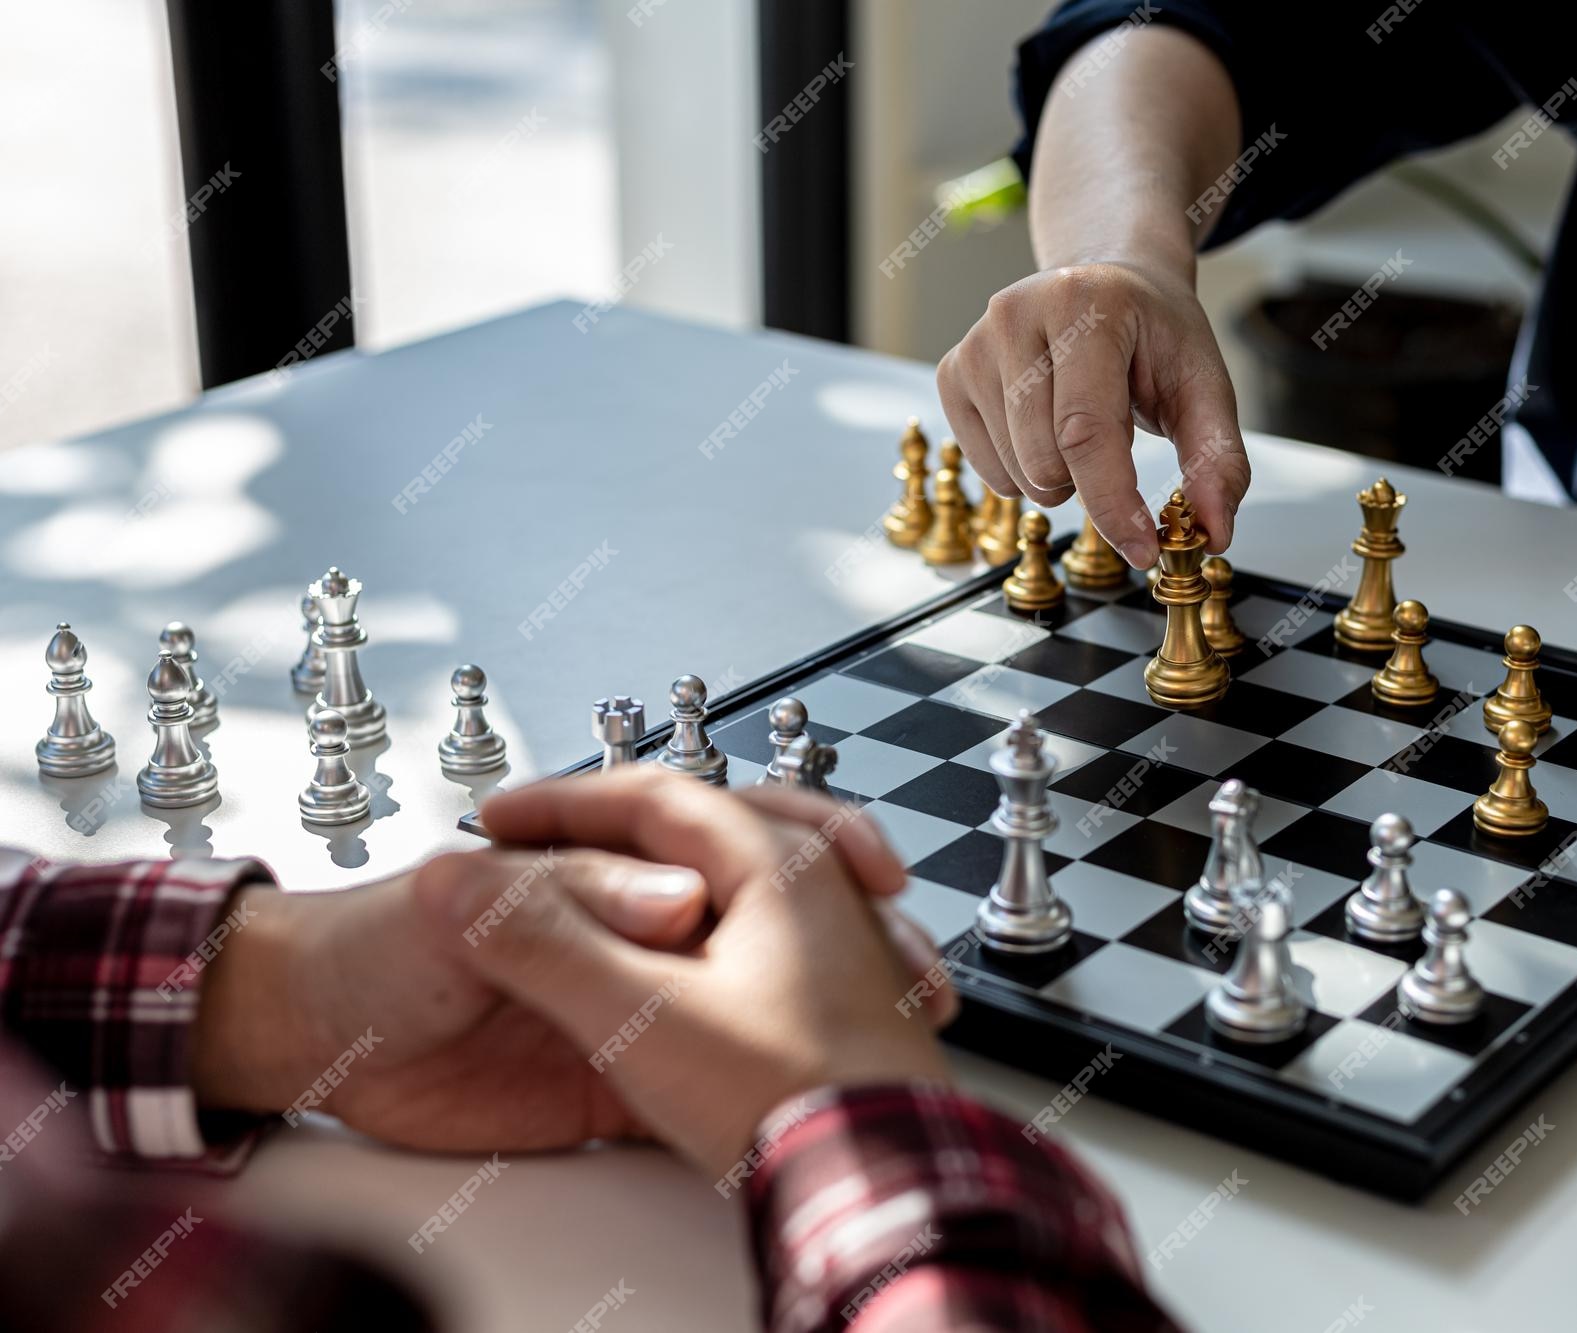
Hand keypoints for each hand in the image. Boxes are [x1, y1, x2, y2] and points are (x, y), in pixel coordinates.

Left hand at [189, 773, 951, 1154]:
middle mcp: (629, 924)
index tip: (860, 871)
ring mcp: (631, 1000)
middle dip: (845, 932)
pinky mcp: (619, 1078)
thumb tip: (674, 894)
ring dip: (822, 1008)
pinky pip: (704, 1072)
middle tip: (909, 968)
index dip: (799, 844)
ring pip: (748, 993)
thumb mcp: (468, 910)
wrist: (306, 1043)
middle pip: (759, 917)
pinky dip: (761, 1082)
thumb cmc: (367, 947)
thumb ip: (568, 901)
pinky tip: (818, 1090)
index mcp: (599, 865)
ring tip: (895, 1026)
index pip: (722, 842)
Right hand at [936, 258, 1249, 567]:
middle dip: (1091, 483)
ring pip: (1017, 474)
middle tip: (1118, 439)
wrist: (1107, 285)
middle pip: (1046, 462)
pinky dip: (1025, 472)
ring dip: (1059, 478)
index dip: (1113, 502)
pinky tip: (1046, 427)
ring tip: (1082, 424)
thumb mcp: (1203, 385)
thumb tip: (1214, 531)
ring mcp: (975, 344)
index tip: (1144, 548)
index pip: (1086, 430)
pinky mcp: (952, 374)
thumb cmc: (1153, 335)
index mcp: (1086, 303)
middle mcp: (1017, 313)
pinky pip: (987, 471)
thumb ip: (1218, 458)